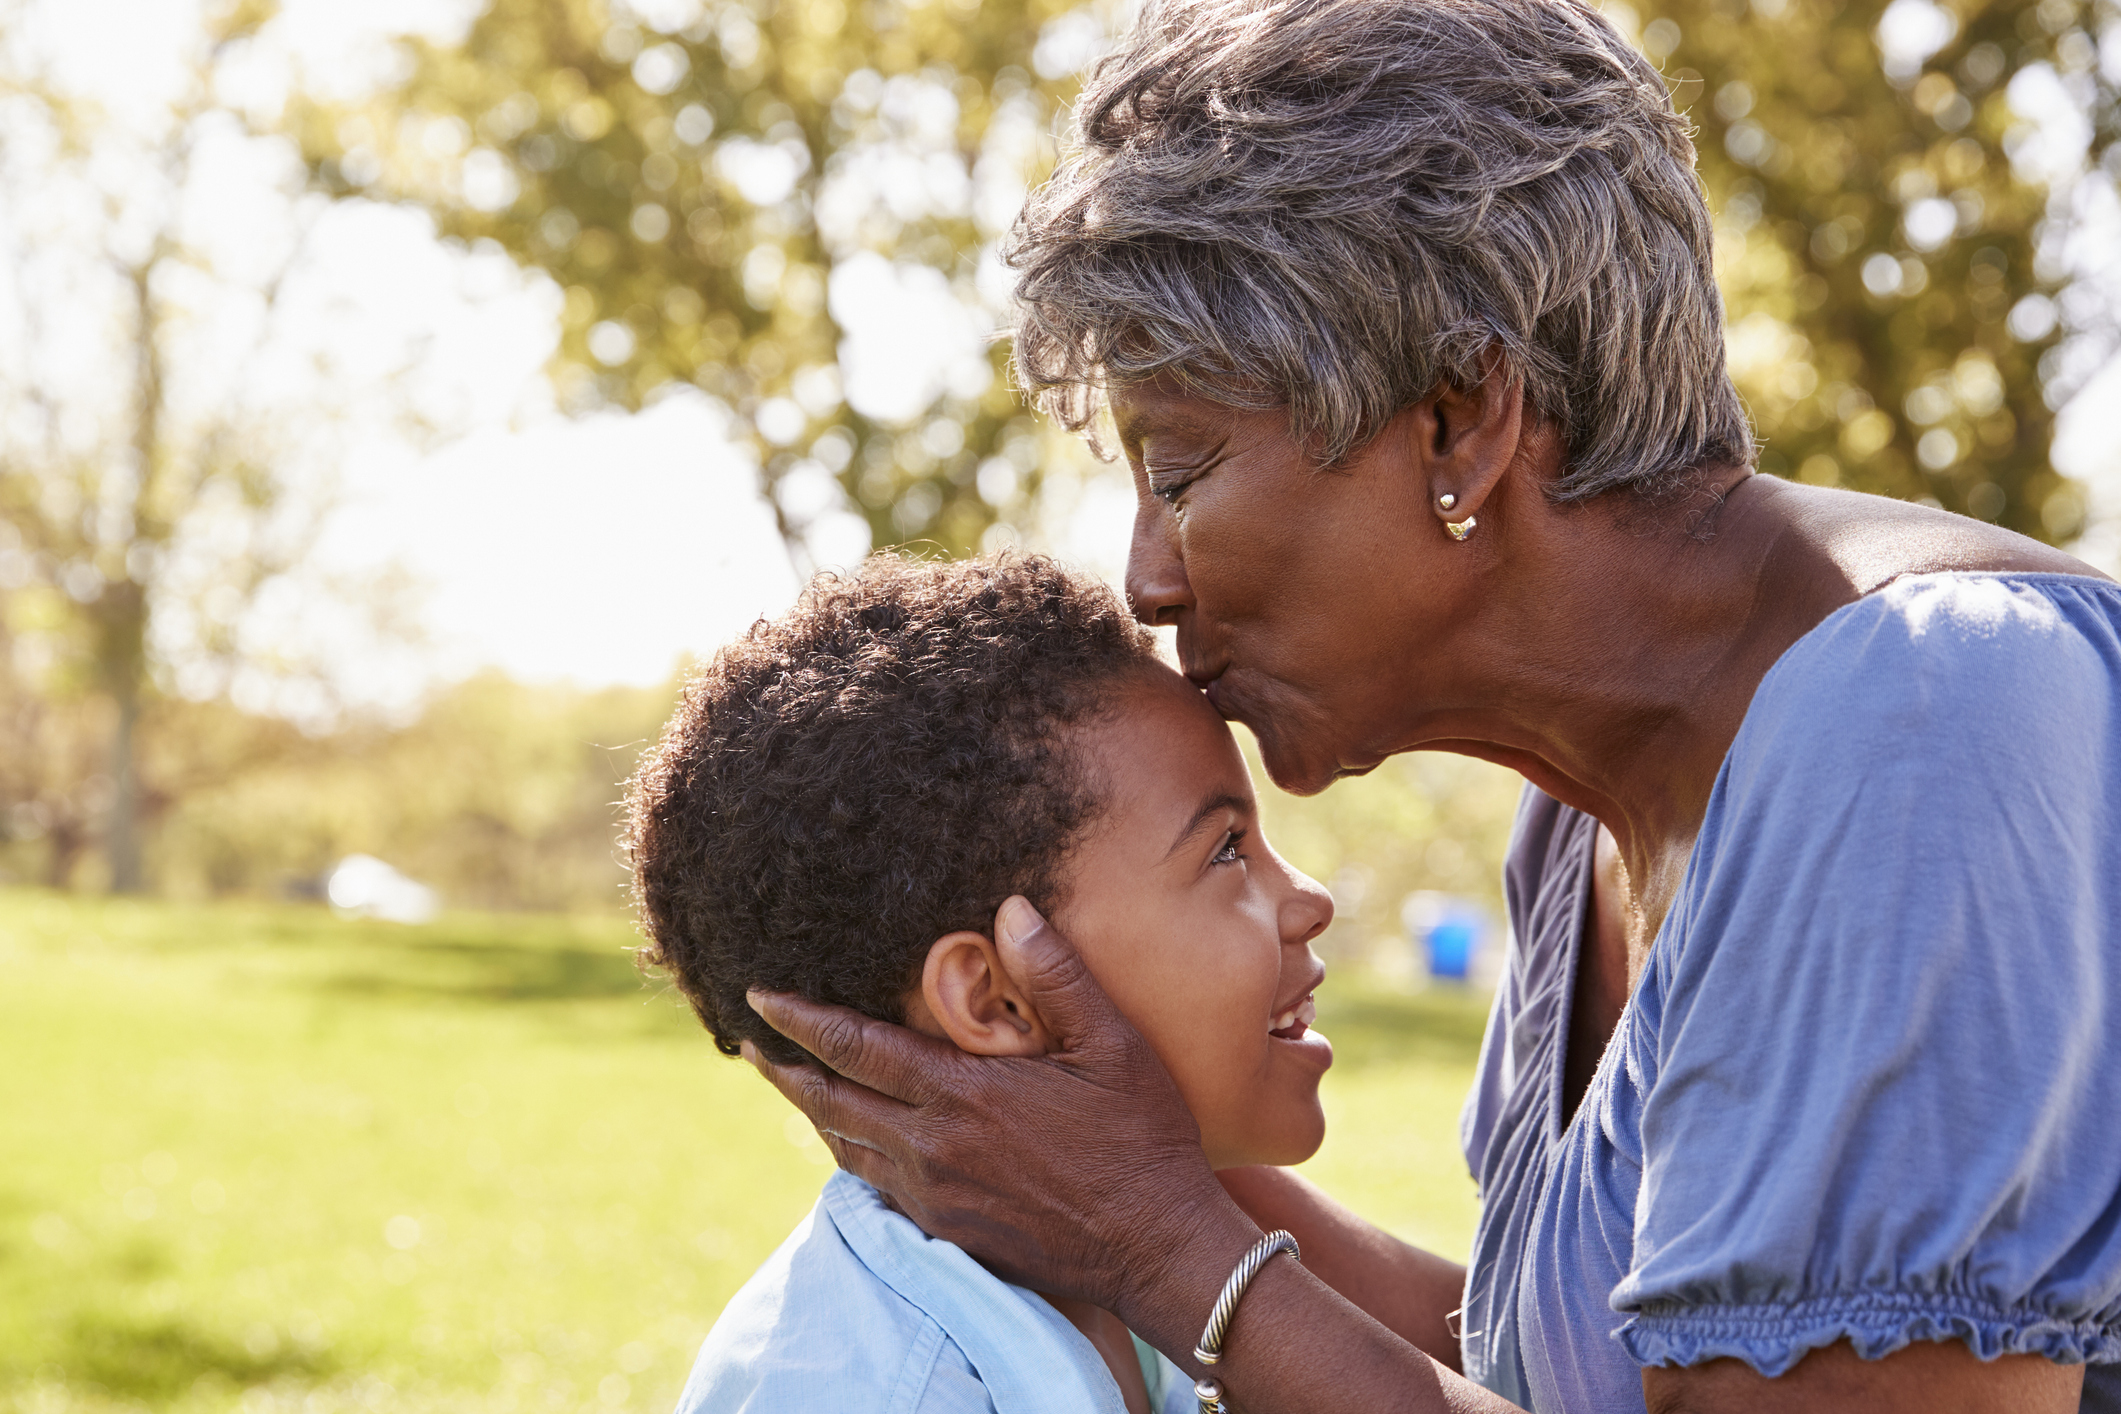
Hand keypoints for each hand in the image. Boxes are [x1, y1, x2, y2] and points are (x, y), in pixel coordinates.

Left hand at [744, 896, 1241, 1311]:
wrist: (1157, 1247)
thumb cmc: (1142, 1137)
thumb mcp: (1111, 1043)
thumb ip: (1055, 975)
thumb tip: (1009, 908)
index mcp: (963, 1096)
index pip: (855, 1047)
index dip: (801, 1020)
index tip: (760, 997)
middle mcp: (933, 1149)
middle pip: (829, 1104)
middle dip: (785, 1071)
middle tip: (750, 1044)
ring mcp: (936, 1197)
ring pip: (847, 1149)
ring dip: (812, 1114)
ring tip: (793, 1086)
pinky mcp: (948, 1232)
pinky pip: (878, 1187)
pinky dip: (852, 1156)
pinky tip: (854, 1143)